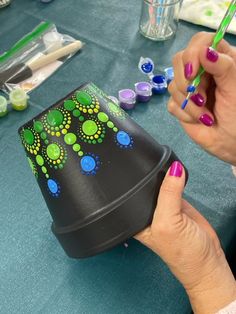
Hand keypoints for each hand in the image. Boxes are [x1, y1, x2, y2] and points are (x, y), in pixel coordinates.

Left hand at [135, 161, 235, 313]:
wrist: (207, 258)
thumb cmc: (182, 251)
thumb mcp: (168, 223)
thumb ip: (169, 195)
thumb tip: (174, 170)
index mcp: (135, 219)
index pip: (130, 196)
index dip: (132, 182)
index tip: (131, 164)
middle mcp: (147, 212)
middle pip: (144, 187)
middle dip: (147, 176)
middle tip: (149, 161)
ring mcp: (163, 206)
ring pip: (160, 184)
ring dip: (162, 176)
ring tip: (163, 166)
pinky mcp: (177, 202)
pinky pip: (174, 185)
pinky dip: (175, 178)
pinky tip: (174, 172)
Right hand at [168, 32, 235, 165]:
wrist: (233, 145)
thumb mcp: (235, 88)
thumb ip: (223, 66)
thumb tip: (205, 50)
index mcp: (220, 60)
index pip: (200, 42)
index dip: (192, 54)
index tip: (193, 73)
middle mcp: (202, 72)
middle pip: (179, 61)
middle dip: (188, 84)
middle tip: (203, 99)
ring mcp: (189, 89)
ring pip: (173, 85)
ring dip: (190, 104)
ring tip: (206, 115)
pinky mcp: (180, 106)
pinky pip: (171, 104)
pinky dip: (185, 115)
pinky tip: (199, 120)